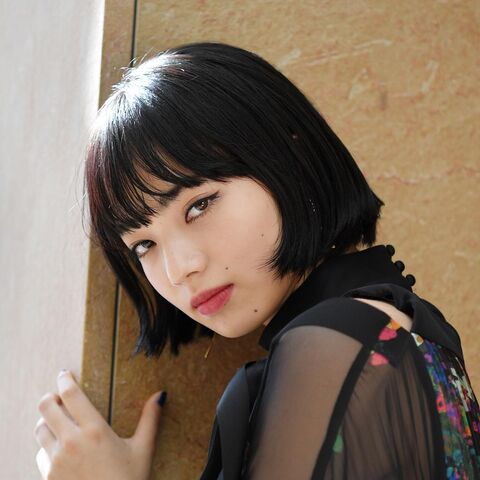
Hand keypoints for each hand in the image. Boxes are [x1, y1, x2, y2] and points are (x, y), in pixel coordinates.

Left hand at [34, 370, 164, 479]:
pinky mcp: (48, 478)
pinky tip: (58, 449)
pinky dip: (46, 446)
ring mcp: (56, 461)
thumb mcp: (143, 449)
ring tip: (57, 421)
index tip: (65, 374)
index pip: (71, 394)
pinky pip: (40, 454)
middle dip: (50, 397)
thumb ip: (150, 419)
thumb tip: (161, 394)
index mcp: (94, 430)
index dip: (64, 379)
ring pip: (39, 429)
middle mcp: (71, 442)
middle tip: (59, 397)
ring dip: (46, 421)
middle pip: (46, 407)